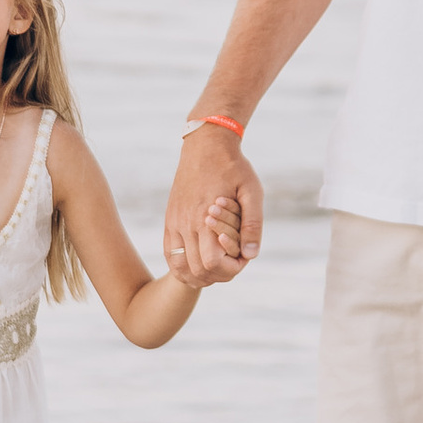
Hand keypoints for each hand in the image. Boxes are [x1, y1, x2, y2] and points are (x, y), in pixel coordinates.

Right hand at [166, 132, 260, 279]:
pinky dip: (182, 267)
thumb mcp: (252, 191)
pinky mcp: (170, 220)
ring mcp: (174, 223)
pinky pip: (169, 254)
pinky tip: (198, 264)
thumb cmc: (233, 167)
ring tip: (216, 270)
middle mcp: (185, 224)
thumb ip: (252, 224)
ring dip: (198, 276)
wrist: (205, 146)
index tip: (242, 259)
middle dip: (218, 276)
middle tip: (233, 265)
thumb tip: (251, 255)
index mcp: (205, 217)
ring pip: (178, 267)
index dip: (230, 269)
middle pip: (196, 271)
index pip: (211, 263)